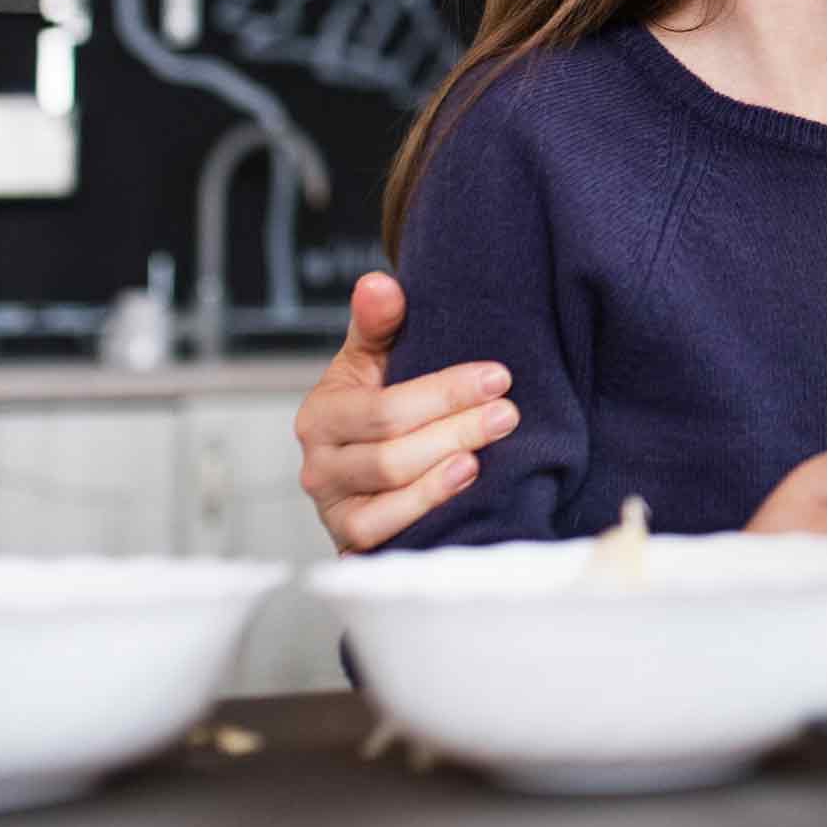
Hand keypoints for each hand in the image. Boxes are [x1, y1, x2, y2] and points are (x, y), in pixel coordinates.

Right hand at [294, 272, 518, 552]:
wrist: (369, 466)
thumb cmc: (378, 407)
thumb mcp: (372, 361)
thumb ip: (378, 322)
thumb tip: (379, 283)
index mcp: (321, 416)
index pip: (384, 408)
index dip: (443, 393)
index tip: (496, 376)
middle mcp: (319, 466)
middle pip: (390, 454)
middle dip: (456, 429)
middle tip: (508, 413)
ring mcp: (334, 510)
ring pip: (391, 491)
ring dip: (446, 470)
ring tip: (490, 449)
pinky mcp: (352, 544)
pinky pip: (384, 533)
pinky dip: (426, 509)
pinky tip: (464, 485)